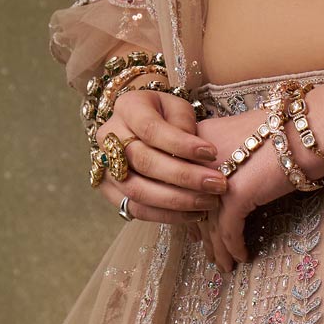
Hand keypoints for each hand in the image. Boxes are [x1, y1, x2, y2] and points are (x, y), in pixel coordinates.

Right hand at [92, 89, 227, 228]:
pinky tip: (194, 214)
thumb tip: (193, 151)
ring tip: (209, 202)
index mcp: (127, 108)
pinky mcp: (109, 191)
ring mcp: (105, 166)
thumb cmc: (165, 116)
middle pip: (144, 162)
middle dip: (185, 176)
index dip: (181, 144)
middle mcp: (109, 137)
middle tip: (218, 184)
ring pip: (138, 191)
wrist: (140, 127)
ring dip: (178, 201)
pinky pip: (136, 209)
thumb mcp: (177, 108)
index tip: (212, 153)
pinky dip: (167, 215)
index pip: (151, 129)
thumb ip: (183, 124)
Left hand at [194, 105, 323, 271]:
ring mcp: (215, 177)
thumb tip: (226, 182)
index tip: (195, 228)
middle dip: (202, 233)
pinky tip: (242, 258)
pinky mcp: (235, 194)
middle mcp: (200, 159)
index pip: (187, 182)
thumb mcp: (246, 136)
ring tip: (224, 266)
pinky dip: (235, 248)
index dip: (190, 209)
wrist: (310, 128)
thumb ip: (229, 155)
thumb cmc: (288, 129)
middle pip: (194, 204)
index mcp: (199, 140)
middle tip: (207, 251)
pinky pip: (229, 231)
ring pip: (209, 222)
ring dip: (218, 249)